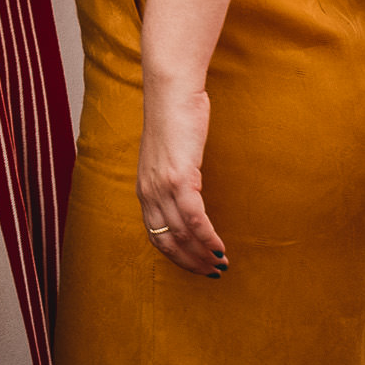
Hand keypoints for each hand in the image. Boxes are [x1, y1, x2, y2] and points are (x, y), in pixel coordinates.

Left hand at [138, 81, 228, 277]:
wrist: (171, 91)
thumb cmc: (175, 118)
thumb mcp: (170, 154)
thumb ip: (175, 175)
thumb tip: (189, 190)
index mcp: (144, 187)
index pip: (155, 233)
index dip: (175, 254)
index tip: (194, 265)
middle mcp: (148, 191)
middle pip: (166, 240)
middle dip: (189, 261)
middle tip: (211, 273)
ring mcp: (161, 185)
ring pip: (180, 234)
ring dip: (201, 254)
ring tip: (220, 265)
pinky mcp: (179, 177)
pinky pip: (194, 218)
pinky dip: (207, 237)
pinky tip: (220, 248)